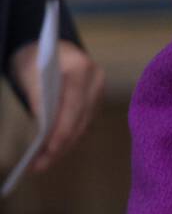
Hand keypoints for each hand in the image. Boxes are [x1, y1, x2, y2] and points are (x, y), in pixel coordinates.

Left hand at [9, 39, 104, 170]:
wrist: (50, 48)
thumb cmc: (37, 58)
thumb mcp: (30, 73)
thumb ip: (38, 98)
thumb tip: (43, 130)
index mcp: (82, 68)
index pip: (74, 106)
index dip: (62, 131)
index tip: (48, 151)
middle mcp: (97, 81)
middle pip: (80, 121)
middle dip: (60, 146)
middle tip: (38, 166)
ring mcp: (99, 92)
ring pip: (83, 127)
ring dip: (63, 147)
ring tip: (41, 163)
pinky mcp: (95, 102)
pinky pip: (83, 125)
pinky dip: (67, 139)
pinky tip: (52, 152)